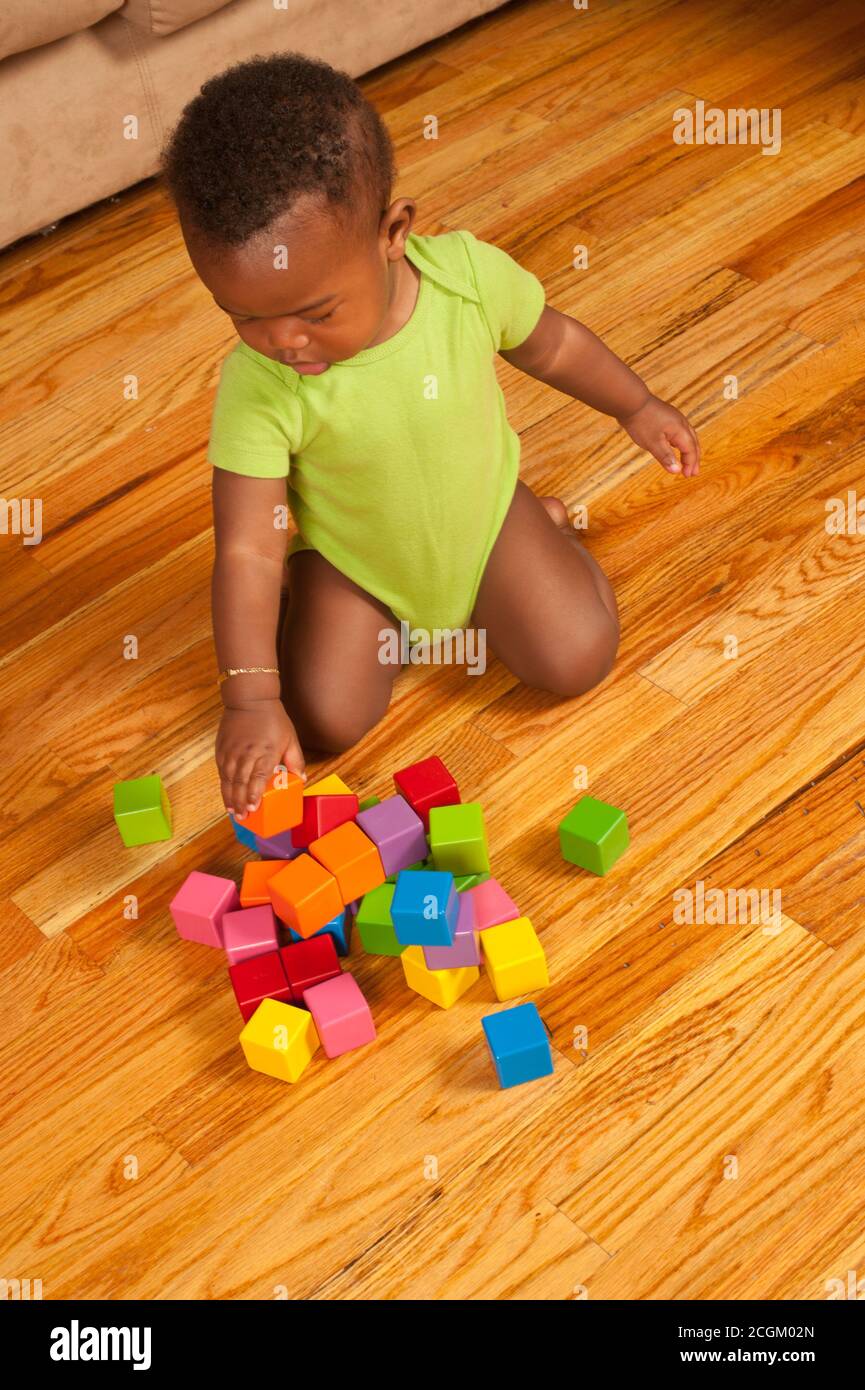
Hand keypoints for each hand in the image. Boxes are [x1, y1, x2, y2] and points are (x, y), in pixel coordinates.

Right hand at [216, 699, 305, 817]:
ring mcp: (232, 752)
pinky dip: (224, 786)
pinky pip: (221, 772)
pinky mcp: (222, 750)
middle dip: (241, 802)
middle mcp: (246, 753)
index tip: (253, 808)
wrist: (249, 698)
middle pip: (241, 783)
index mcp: (266, 751)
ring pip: (228, 780)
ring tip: (233, 812)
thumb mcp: (290, 738)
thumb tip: (302, 779)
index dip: (254, 794)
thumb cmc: (272, 719)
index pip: (258, 777)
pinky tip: (227, 796)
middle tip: (243, 818)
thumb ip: (295, 760)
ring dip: (230, 798)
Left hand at [617, 394, 700, 476]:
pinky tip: (676, 446)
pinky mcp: (667, 416)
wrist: (630, 401)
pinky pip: (680, 431)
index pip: (690, 450)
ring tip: (688, 461)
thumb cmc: (641, 421)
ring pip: (688, 436)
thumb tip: (677, 471)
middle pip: (693, 443)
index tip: (688, 476)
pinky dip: (682, 442)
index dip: (690, 463)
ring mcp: (675, 418)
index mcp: (680, 430)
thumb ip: (666, 457)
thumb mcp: (653, 443)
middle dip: (694, 458)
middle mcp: (681, 422)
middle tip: (694, 473)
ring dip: (689, 450)